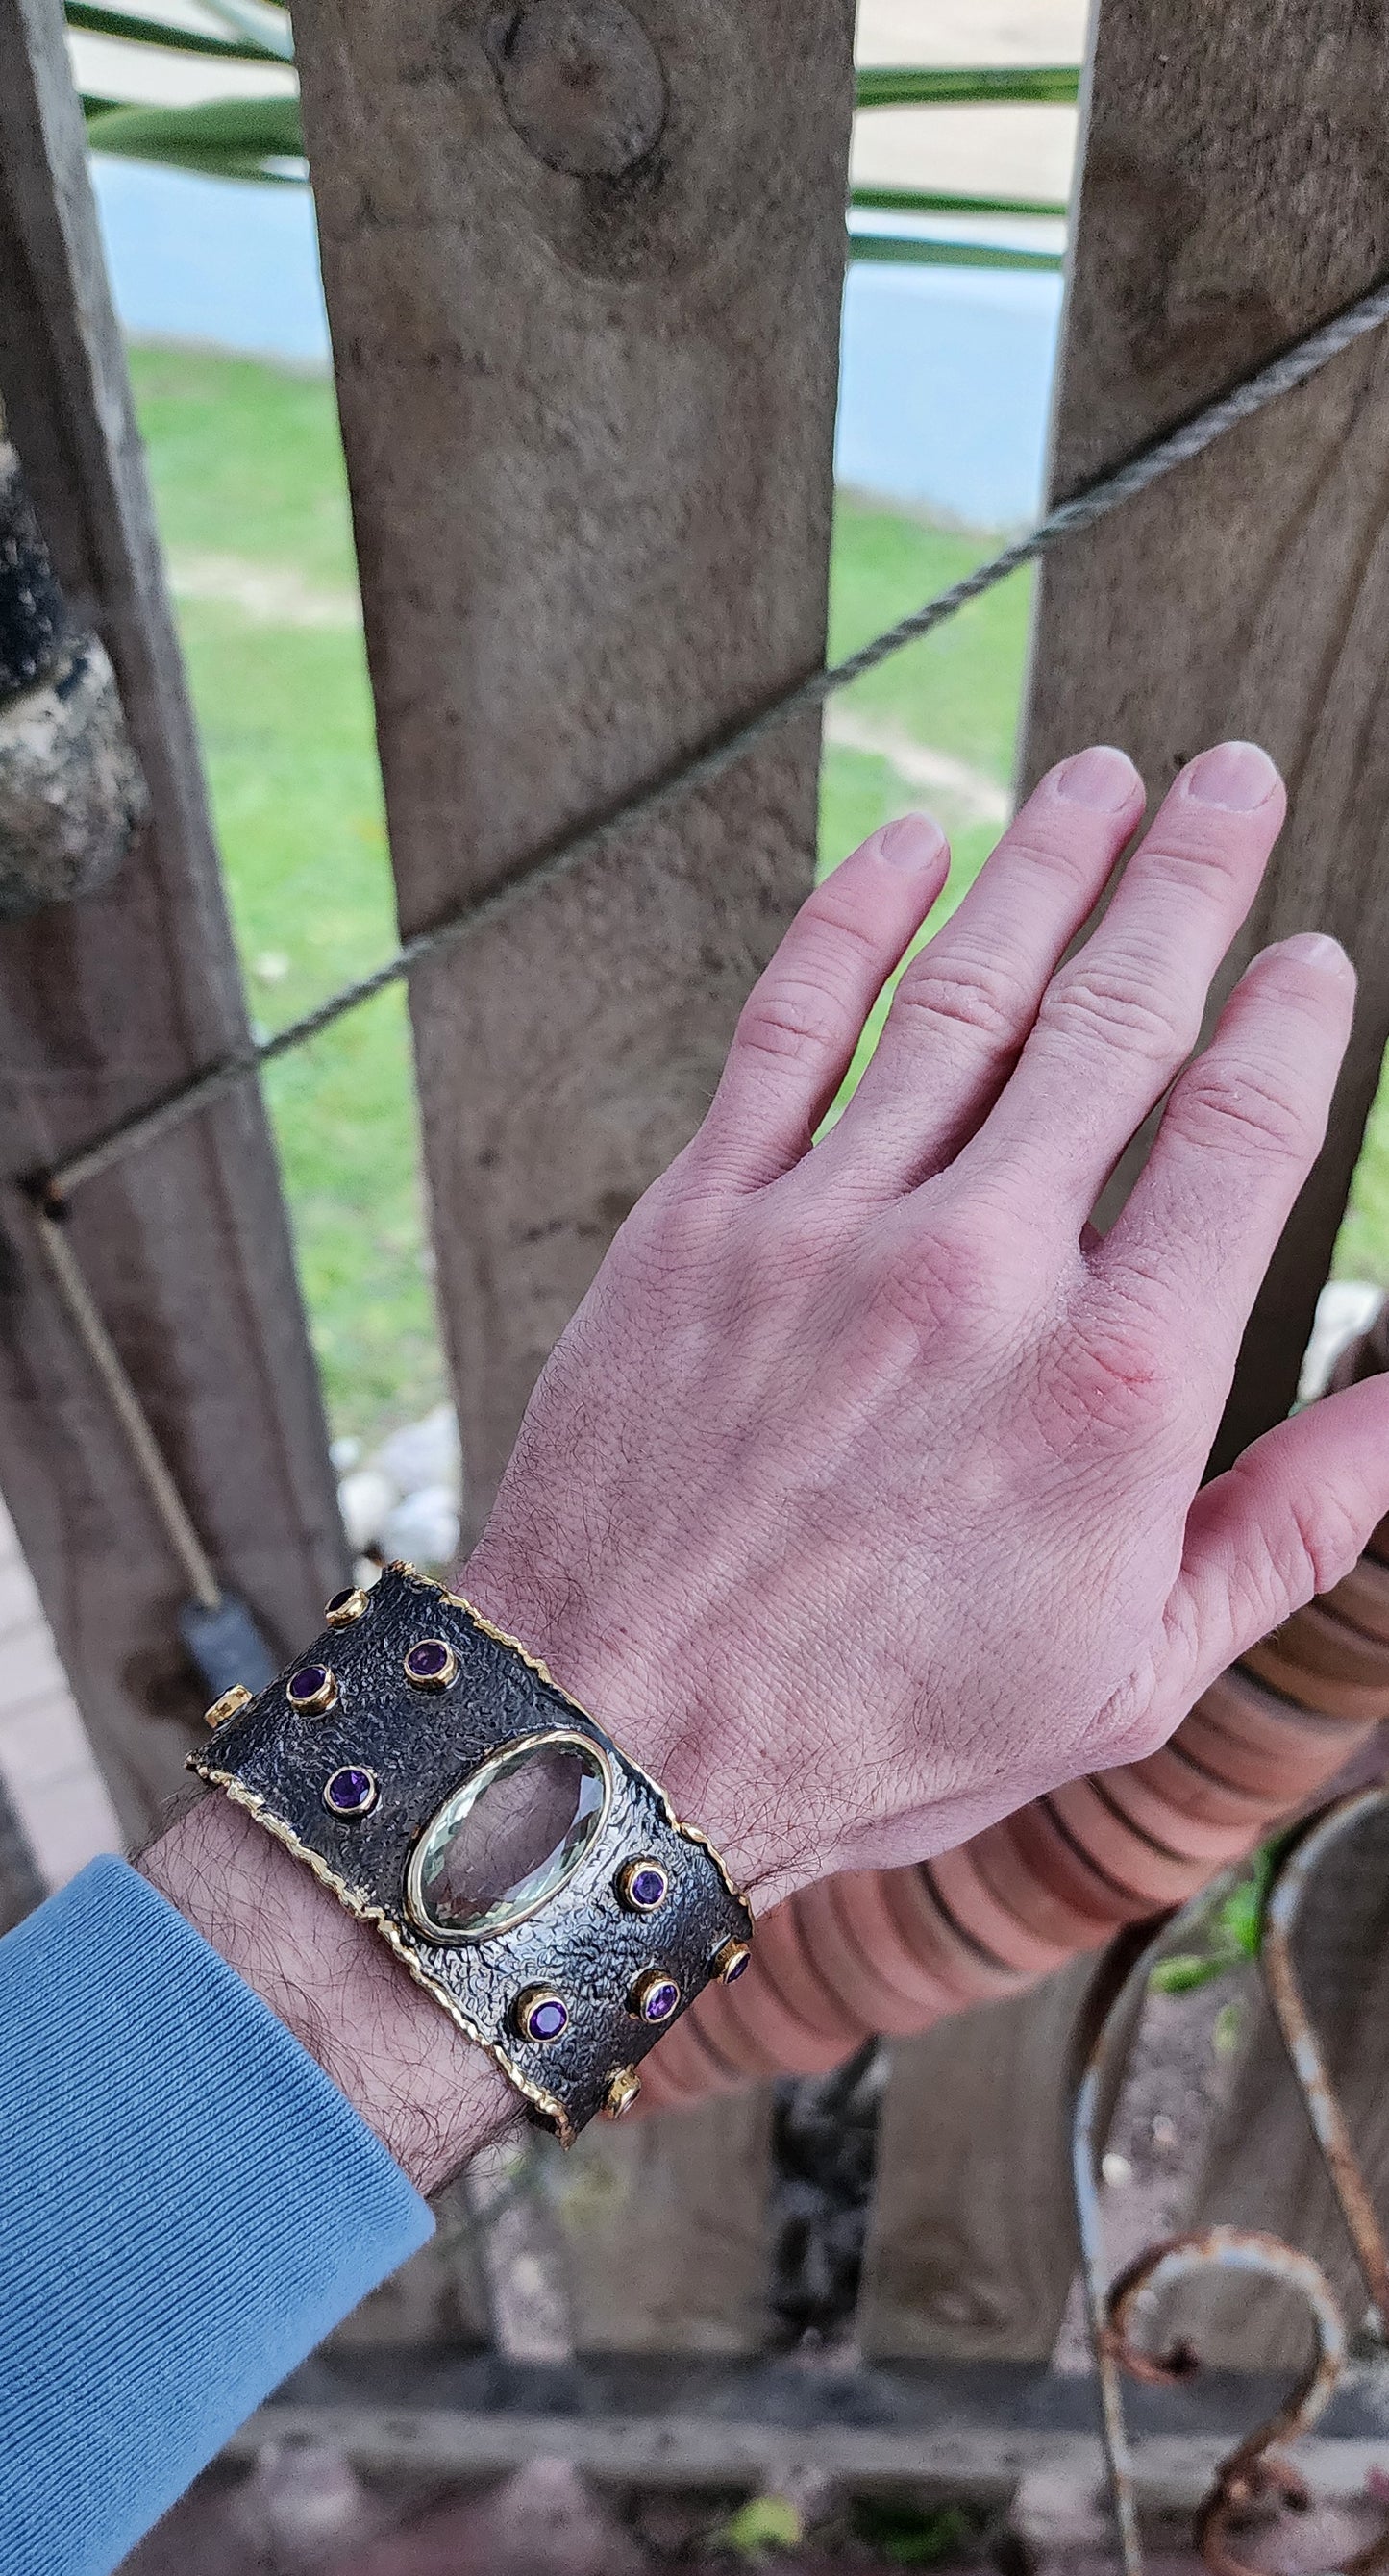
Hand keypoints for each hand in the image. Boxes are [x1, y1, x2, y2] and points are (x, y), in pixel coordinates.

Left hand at [465, 738, 1388, 1915]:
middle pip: (1119, 1019)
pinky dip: (850, 919)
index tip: (1312, 956)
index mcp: (1116, 1387)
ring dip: (1045, 866)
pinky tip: (910, 843)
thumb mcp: (1132, 1676)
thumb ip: (1289, 1525)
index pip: (1243, 1134)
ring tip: (1103, 777)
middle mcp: (983, 1273)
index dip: (1291, 1019)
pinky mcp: (699, 1219)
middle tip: (1234, 777)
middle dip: (1191, 880)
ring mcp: (829, 1229)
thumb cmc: (885, 1731)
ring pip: (964, 995)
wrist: (615, 1739)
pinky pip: (789, 1027)